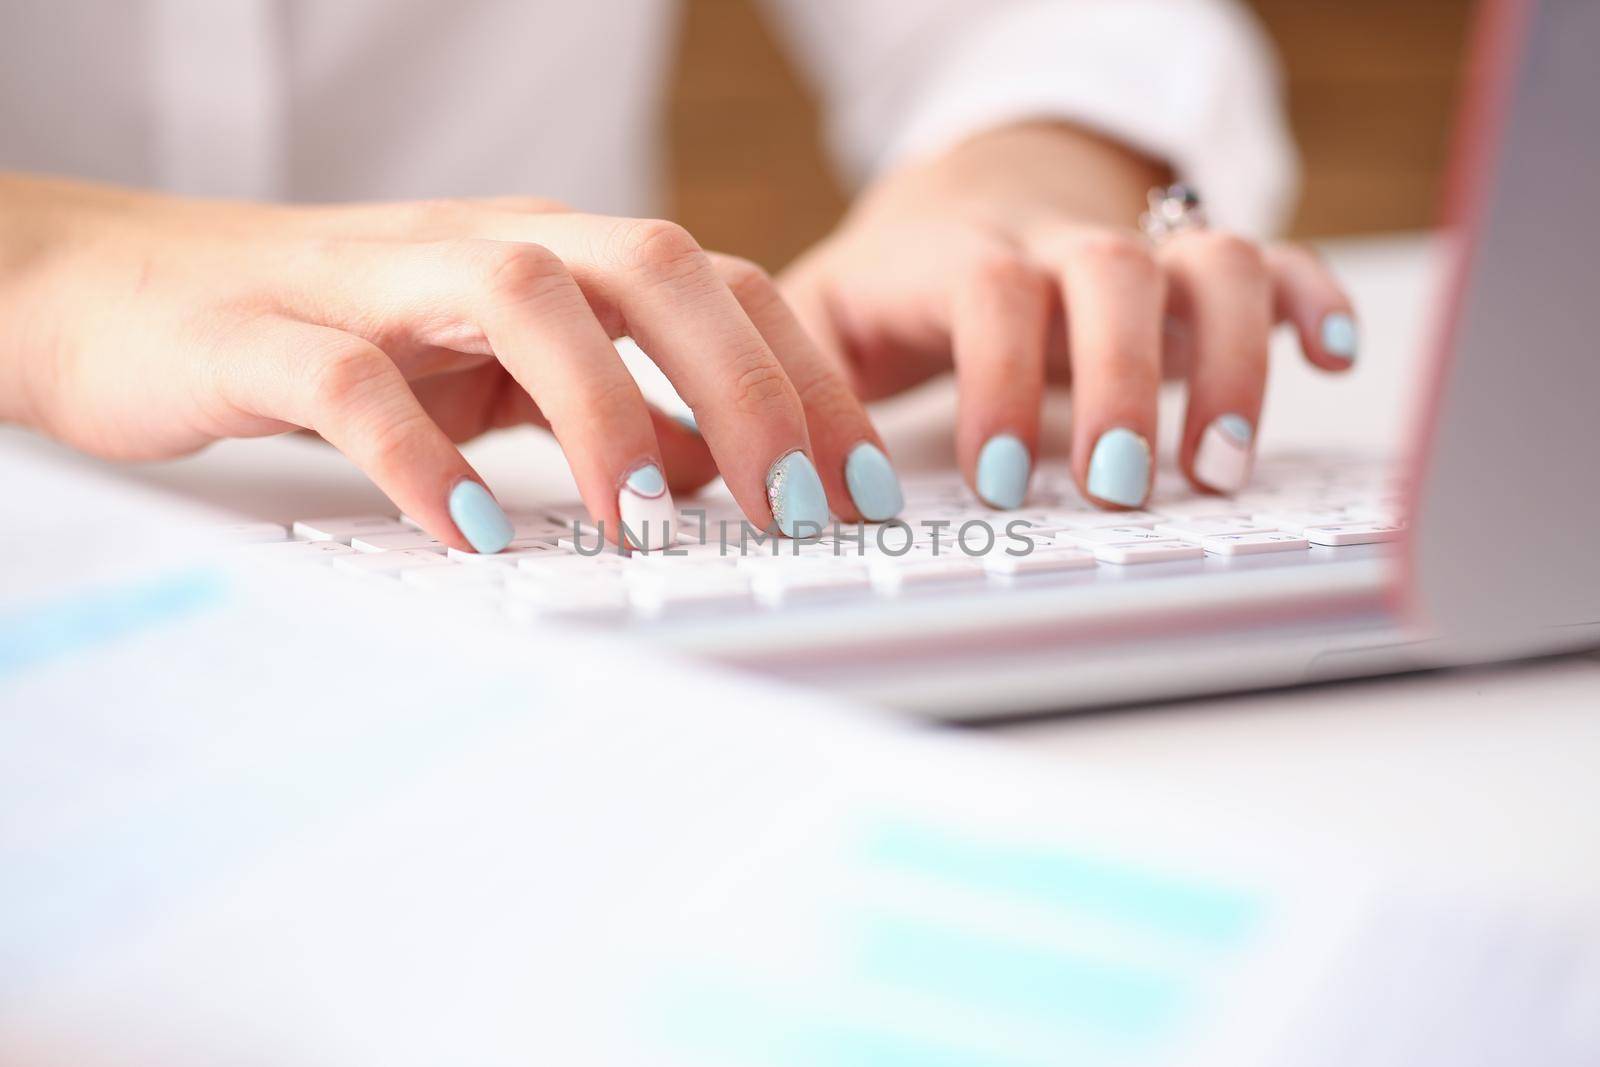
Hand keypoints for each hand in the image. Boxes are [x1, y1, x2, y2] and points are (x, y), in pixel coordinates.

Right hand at [0, 176, 895, 551]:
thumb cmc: (333, 332)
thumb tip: (718, 466)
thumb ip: (606, 405)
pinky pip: (353, 384)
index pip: (719, 287)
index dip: (805, 378)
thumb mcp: (497, 372)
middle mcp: (483, 249)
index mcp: (553, 257)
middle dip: (747, 386)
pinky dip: (424, 460)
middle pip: (653, 266)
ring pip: (521, 294)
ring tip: (648, 525)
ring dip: (603, 411)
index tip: (864, 489)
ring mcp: (376, 282)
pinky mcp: (265, 334)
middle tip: (801, 510)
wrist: (124, 298)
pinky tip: (475, 535)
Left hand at [780, 123, 1357, 509]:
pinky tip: (1332, 354)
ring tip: (1217, 470)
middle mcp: (1061, 244)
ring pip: (1212, 261)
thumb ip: (799, 380)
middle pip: (1113, 273)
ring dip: (1232, 360)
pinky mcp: (1194, 270)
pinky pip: (1275, 259)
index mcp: (961, 254)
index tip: (996, 482)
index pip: (991, 288)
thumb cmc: (893, 280)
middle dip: (1123, 385)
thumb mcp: (823, 317)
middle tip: (1116, 491)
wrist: (969, 191)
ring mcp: (1141, 250)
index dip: (1001, 376)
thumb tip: (774, 481)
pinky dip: (1312, 298)